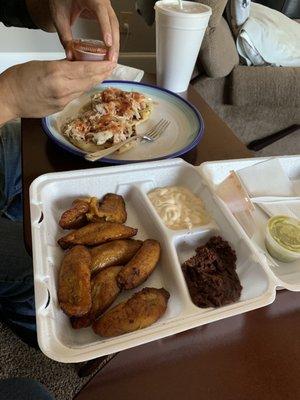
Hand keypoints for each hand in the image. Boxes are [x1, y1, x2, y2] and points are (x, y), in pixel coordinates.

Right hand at [0, 59, 114, 122]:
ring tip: (103, 74)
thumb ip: (62, 64)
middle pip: (89, 81)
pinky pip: (76, 96)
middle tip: (112, 67)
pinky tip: (87, 84)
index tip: (111, 62)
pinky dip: (83, 88)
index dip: (101, 66)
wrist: (9, 99)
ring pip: (84, 89)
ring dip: (95, 81)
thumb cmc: (19, 79)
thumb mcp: (42, 64)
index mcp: (57, 73)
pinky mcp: (61, 108)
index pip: (86, 69)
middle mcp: (63, 88)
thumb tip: (76, 62)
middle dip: (102, 74)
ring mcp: (63, 100)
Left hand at [49, 0, 119, 61]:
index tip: (108, 43)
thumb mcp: (60, 17)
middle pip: (112, 22)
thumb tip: (71, 55)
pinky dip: (113, 40)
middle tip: (111, 58)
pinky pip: (112, 27)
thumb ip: (64, 36)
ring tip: (112, 58)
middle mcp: (101, 1)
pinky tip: (111, 51)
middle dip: (114, 42)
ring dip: (115, 44)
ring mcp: (105, 8)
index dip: (105, 28)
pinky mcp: (105, 15)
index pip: (101, 11)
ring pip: (114, 26)